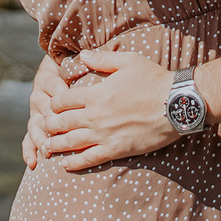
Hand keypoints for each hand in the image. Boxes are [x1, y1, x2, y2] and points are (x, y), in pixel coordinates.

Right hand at [22, 56, 74, 168]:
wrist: (58, 67)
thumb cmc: (73, 66)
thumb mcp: (77, 59)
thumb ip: (84, 59)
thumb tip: (88, 56)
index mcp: (48, 78)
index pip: (55, 88)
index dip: (60, 96)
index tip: (69, 105)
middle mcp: (39, 95)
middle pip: (44, 110)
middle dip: (51, 123)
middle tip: (59, 134)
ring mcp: (35, 112)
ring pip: (35, 126)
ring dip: (40, 139)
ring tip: (47, 152)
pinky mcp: (34, 124)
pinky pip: (28, 139)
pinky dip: (29, 151)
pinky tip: (33, 163)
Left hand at [36, 49, 179, 170]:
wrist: (176, 104)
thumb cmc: (154, 80)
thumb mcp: (128, 61)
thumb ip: (102, 59)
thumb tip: (82, 55)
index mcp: (96, 94)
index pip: (62, 100)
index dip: (52, 103)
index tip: (50, 106)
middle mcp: (95, 116)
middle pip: (61, 122)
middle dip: (49, 125)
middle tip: (44, 127)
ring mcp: (104, 135)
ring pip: (70, 142)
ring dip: (55, 145)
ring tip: (47, 147)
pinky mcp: (116, 150)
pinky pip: (89, 159)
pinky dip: (74, 163)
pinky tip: (66, 165)